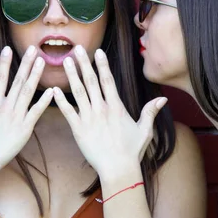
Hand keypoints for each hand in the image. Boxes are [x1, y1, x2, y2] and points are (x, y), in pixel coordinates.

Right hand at [0, 45, 52, 176]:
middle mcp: (5, 107)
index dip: (4, 63)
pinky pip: (36, 112)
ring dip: (36, 76)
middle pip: (17, 80)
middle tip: (33, 49)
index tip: (8, 49)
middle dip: (26, 63)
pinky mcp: (25, 128)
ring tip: (43, 61)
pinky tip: (52, 90)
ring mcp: (16, 117)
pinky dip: (45, 101)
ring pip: (28, 92)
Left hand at [53, 45, 166, 179]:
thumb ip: (150, 112)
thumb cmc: (131, 151)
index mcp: (116, 107)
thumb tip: (164, 99)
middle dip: (83, 63)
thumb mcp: (144, 130)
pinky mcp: (79, 129)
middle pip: (91, 81)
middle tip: (76, 49)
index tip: (97, 52)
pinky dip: (60, 101)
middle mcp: (101, 109)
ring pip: (78, 92)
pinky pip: (68, 112)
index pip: (108, 80)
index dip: (102, 65)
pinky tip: (53, 90)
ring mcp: (89, 118)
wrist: (118, 169)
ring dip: (71, 75)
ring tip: (65, 61)